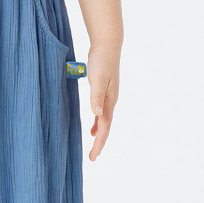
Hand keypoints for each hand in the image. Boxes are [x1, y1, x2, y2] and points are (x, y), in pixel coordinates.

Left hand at [86, 46, 119, 161]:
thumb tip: (96, 115)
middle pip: (106, 127)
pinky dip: (98, 122)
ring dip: (100, 134)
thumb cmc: (101, 61)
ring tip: (93, 146)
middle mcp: (111, 101)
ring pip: (105, 121)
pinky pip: (102, 112)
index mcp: (109, 101)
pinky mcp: (104, 91)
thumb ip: (96, 97)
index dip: (99, 143)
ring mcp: (109, 97)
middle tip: (92, 157)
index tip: (93, 156)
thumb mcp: (97, 79)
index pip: (105, 128)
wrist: (108, 45)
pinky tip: (93, 126)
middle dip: (100, 143)